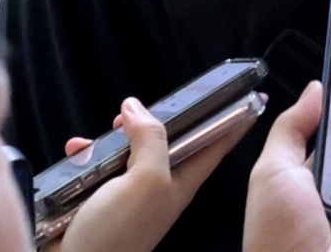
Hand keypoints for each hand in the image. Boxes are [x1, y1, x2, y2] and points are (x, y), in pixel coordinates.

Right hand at [45, 95, 252, 251]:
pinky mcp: (98, 201)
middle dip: (155, 119)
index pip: (217, 144)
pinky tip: (75, 150)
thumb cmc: (117, 235)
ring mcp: (128, 196)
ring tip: (104, 128)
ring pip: (129, 151)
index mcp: (182, 182)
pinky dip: (85, 157)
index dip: (235, 120)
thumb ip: (150, 139)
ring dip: (113, 137)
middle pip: (168, 141)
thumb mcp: (146, 179)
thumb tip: (135, 108)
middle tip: (135, 107)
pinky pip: (96, 168)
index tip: (254, 95)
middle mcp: (159, 186)